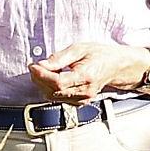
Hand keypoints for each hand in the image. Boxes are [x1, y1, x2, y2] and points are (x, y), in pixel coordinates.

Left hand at [28, 41, 149, 103]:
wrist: (116, 66)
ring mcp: (83, 99)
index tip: (33, 66)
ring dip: (43, 85)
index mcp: (86, 76)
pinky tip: (50, 79)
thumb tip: (42, 65)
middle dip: (39, 79)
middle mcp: (85, 91)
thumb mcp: (80, 48)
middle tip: (34, 67)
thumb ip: (60, 57)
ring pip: (54, 97)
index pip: (58, 82)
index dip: (42, 75)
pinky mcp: (80, 102)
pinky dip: (51, 89)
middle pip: (54, 91)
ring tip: (41, 71)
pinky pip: (59, 99)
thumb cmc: (100, 55)